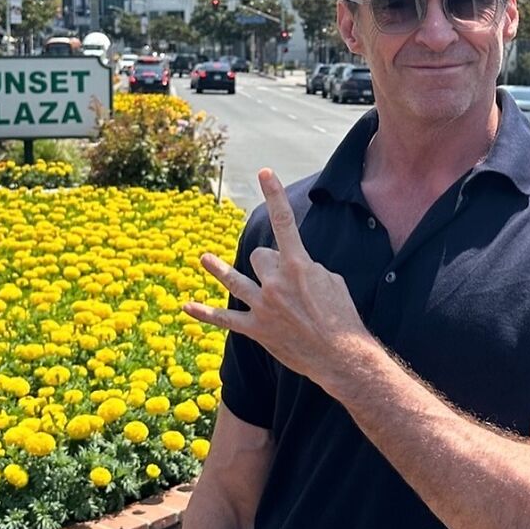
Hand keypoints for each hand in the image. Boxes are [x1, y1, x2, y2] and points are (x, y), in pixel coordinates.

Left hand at [183, 169, 368, 384]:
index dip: (273, 194)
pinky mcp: (256, 329)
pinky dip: (204, 313)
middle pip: (260, 257)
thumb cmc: (342, 317)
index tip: (264, 172)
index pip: (283, 221)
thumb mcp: (331, 281)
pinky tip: (187, 306)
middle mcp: (276, 282)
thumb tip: (291, 271)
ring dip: (219, 269)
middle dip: (270, 265)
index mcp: (298, 265)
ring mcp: (263, 306)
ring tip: (204, 259)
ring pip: (235, 280)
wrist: (341, 356)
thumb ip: (307, 269)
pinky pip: (225, 319)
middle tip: (288, 285)